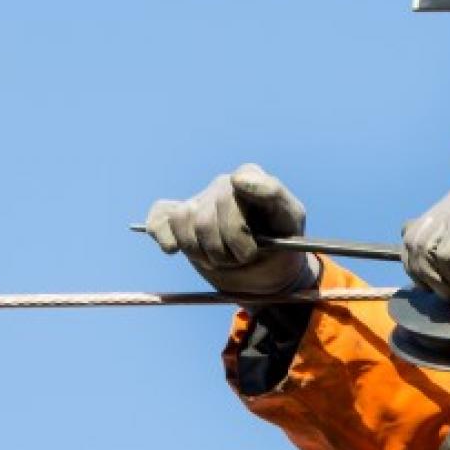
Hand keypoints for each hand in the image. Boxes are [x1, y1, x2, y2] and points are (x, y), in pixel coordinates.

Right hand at [146, 164, 314, 296]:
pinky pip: (159, 221)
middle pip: (206, 220)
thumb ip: (273, 195)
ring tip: (223, 258)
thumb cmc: (282, 245)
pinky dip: (167, 240)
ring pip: (183, 222)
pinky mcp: (177, 218)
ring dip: (203, 253)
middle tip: (244, 259)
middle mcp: (223, 186)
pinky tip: (179, 250)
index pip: (238, 185)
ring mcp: (198, 200)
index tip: (248, 237)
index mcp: (252, 179)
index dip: (238, 223)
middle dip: (226, 251)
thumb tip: (237, 178)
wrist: (267, 271)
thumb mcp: (290, 223)